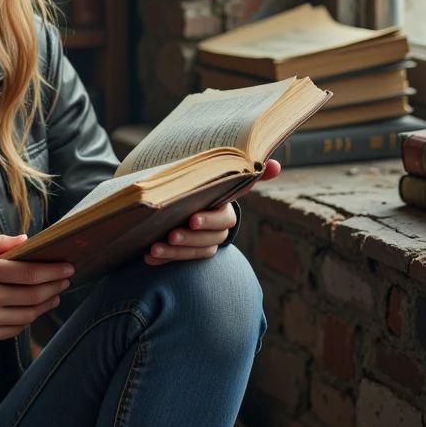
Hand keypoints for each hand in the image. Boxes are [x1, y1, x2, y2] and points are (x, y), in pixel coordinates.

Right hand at [0, 233, 73, 344]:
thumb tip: (26, 241)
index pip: (28, 273)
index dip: (53, 271)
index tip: (67, 266)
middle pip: (33, 295)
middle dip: (55, 286)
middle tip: (66, 280)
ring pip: (27, 314)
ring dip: (46, 304)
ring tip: (54, 295)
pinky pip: (14, 329)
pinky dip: (28, 318)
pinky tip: (33, 309)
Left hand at [144, 158, 280, 265]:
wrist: (181, 202)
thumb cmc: (195, 184)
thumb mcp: (206, 174)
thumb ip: (230, 169)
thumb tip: (277, 166)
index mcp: (223, 207)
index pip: (223, 216)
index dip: (210, 219)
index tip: (193, 220)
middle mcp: (218, 227)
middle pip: (211, 237)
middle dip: (191, 237)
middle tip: (172, 234)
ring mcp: (204, 242)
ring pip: (197, 251)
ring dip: (176, 252)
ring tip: (155, 248)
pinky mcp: (188, 254)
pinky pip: (179, 261)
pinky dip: (164, 259)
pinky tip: (148, 257)